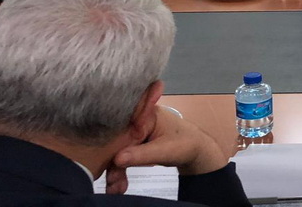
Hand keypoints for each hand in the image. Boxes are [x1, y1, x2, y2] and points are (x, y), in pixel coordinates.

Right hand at [110, 106, 229, 188]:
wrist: (196, 151)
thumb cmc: (186, 144)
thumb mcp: (164, 150)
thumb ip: (141, 154)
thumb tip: (117, 159)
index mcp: (145, 113)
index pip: (121, 127)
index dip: (110, 146)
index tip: (106, 164)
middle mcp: (137, 119)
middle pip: (117, 140)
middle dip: (112, 163)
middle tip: (111, 183)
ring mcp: (136, 130)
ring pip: (118, 150)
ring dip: (115, 170)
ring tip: (115, 188)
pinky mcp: (136, 141)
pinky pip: (123, 154)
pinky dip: (120, 169)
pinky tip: (118, 184)